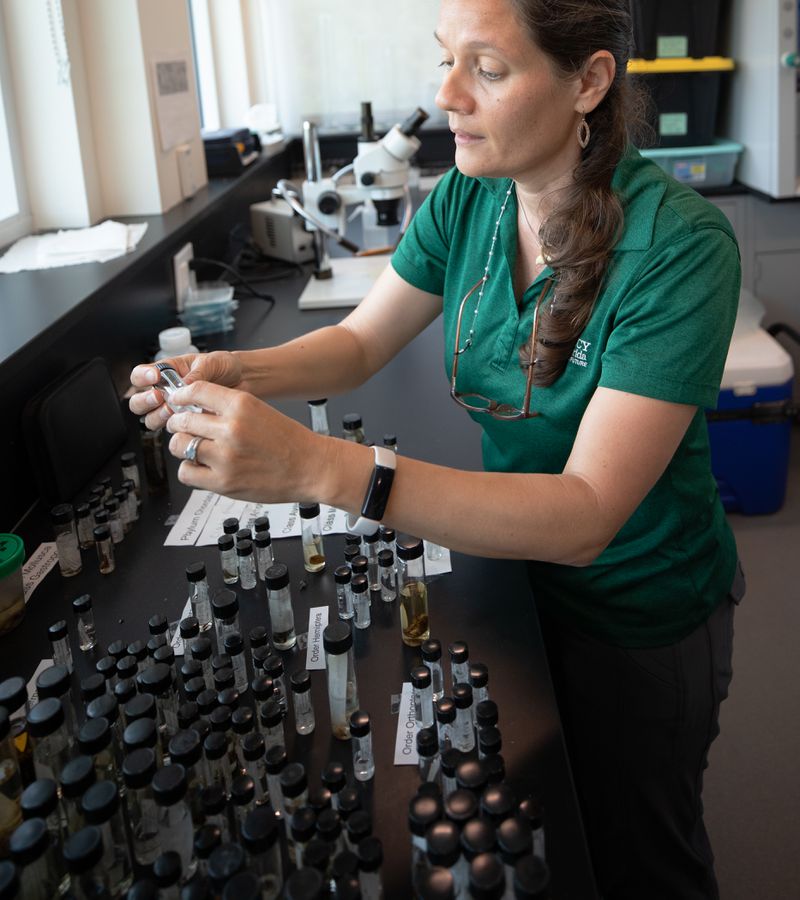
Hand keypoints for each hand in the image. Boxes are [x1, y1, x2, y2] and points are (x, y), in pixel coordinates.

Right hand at [128, 351, 242, 429]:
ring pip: (151, 419)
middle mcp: (166, 392)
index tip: (154, 377)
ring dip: (158, 416)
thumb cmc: (225, 366)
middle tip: (159, 397)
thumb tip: (184, 385)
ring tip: (173, 411)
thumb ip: (196, 374)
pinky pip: (173, 430)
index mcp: (167, 372)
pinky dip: (176, 429)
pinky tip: (187, 422)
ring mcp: (175, 409)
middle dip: (144, 401)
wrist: (245, 381)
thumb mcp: (211, 363)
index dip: (142, 377)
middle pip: (138, 402)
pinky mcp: (186, 423)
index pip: (140, 375)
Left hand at [163, 380, 326, 502]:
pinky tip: (201, 467)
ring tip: (194, 449)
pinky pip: (186, 473)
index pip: (195, 390)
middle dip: (179, 423)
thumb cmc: (289, 441)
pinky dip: (189, 469)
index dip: (181, 395)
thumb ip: (226, 408)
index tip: (177, 401)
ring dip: (182, 446)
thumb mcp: (258, 410)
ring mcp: (225, 457)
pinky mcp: (223, 482)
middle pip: (183, 420)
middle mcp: (231, 429)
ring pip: (180, 446)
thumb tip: (193, 409)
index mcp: (241, 405)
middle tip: (183, 427)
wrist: (311, 467)